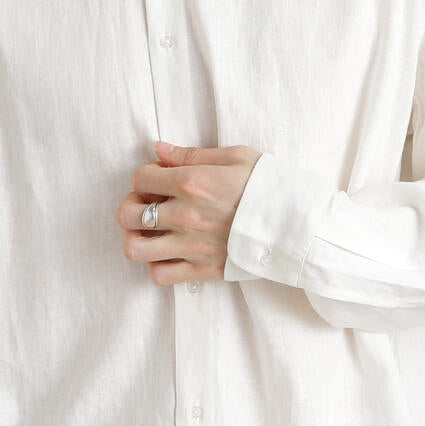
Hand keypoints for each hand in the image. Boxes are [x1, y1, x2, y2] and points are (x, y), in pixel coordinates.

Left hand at [117, 139, 261, 283]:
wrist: (298, 224)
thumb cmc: (269, 185)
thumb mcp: (236, 156)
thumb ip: (191, 154)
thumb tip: (158, 150)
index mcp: (192, 183)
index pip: (140, 178)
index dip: (144, 177)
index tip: (159, 180)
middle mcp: (186, 215)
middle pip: (127, 214)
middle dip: (129, 207)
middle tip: (146, 205)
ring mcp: (191, 246)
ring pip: (135, 249)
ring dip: (136, 238)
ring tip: (150, 232)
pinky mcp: (202, 270)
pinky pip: (159, 275)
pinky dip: (156, 265)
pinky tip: (168, 254)